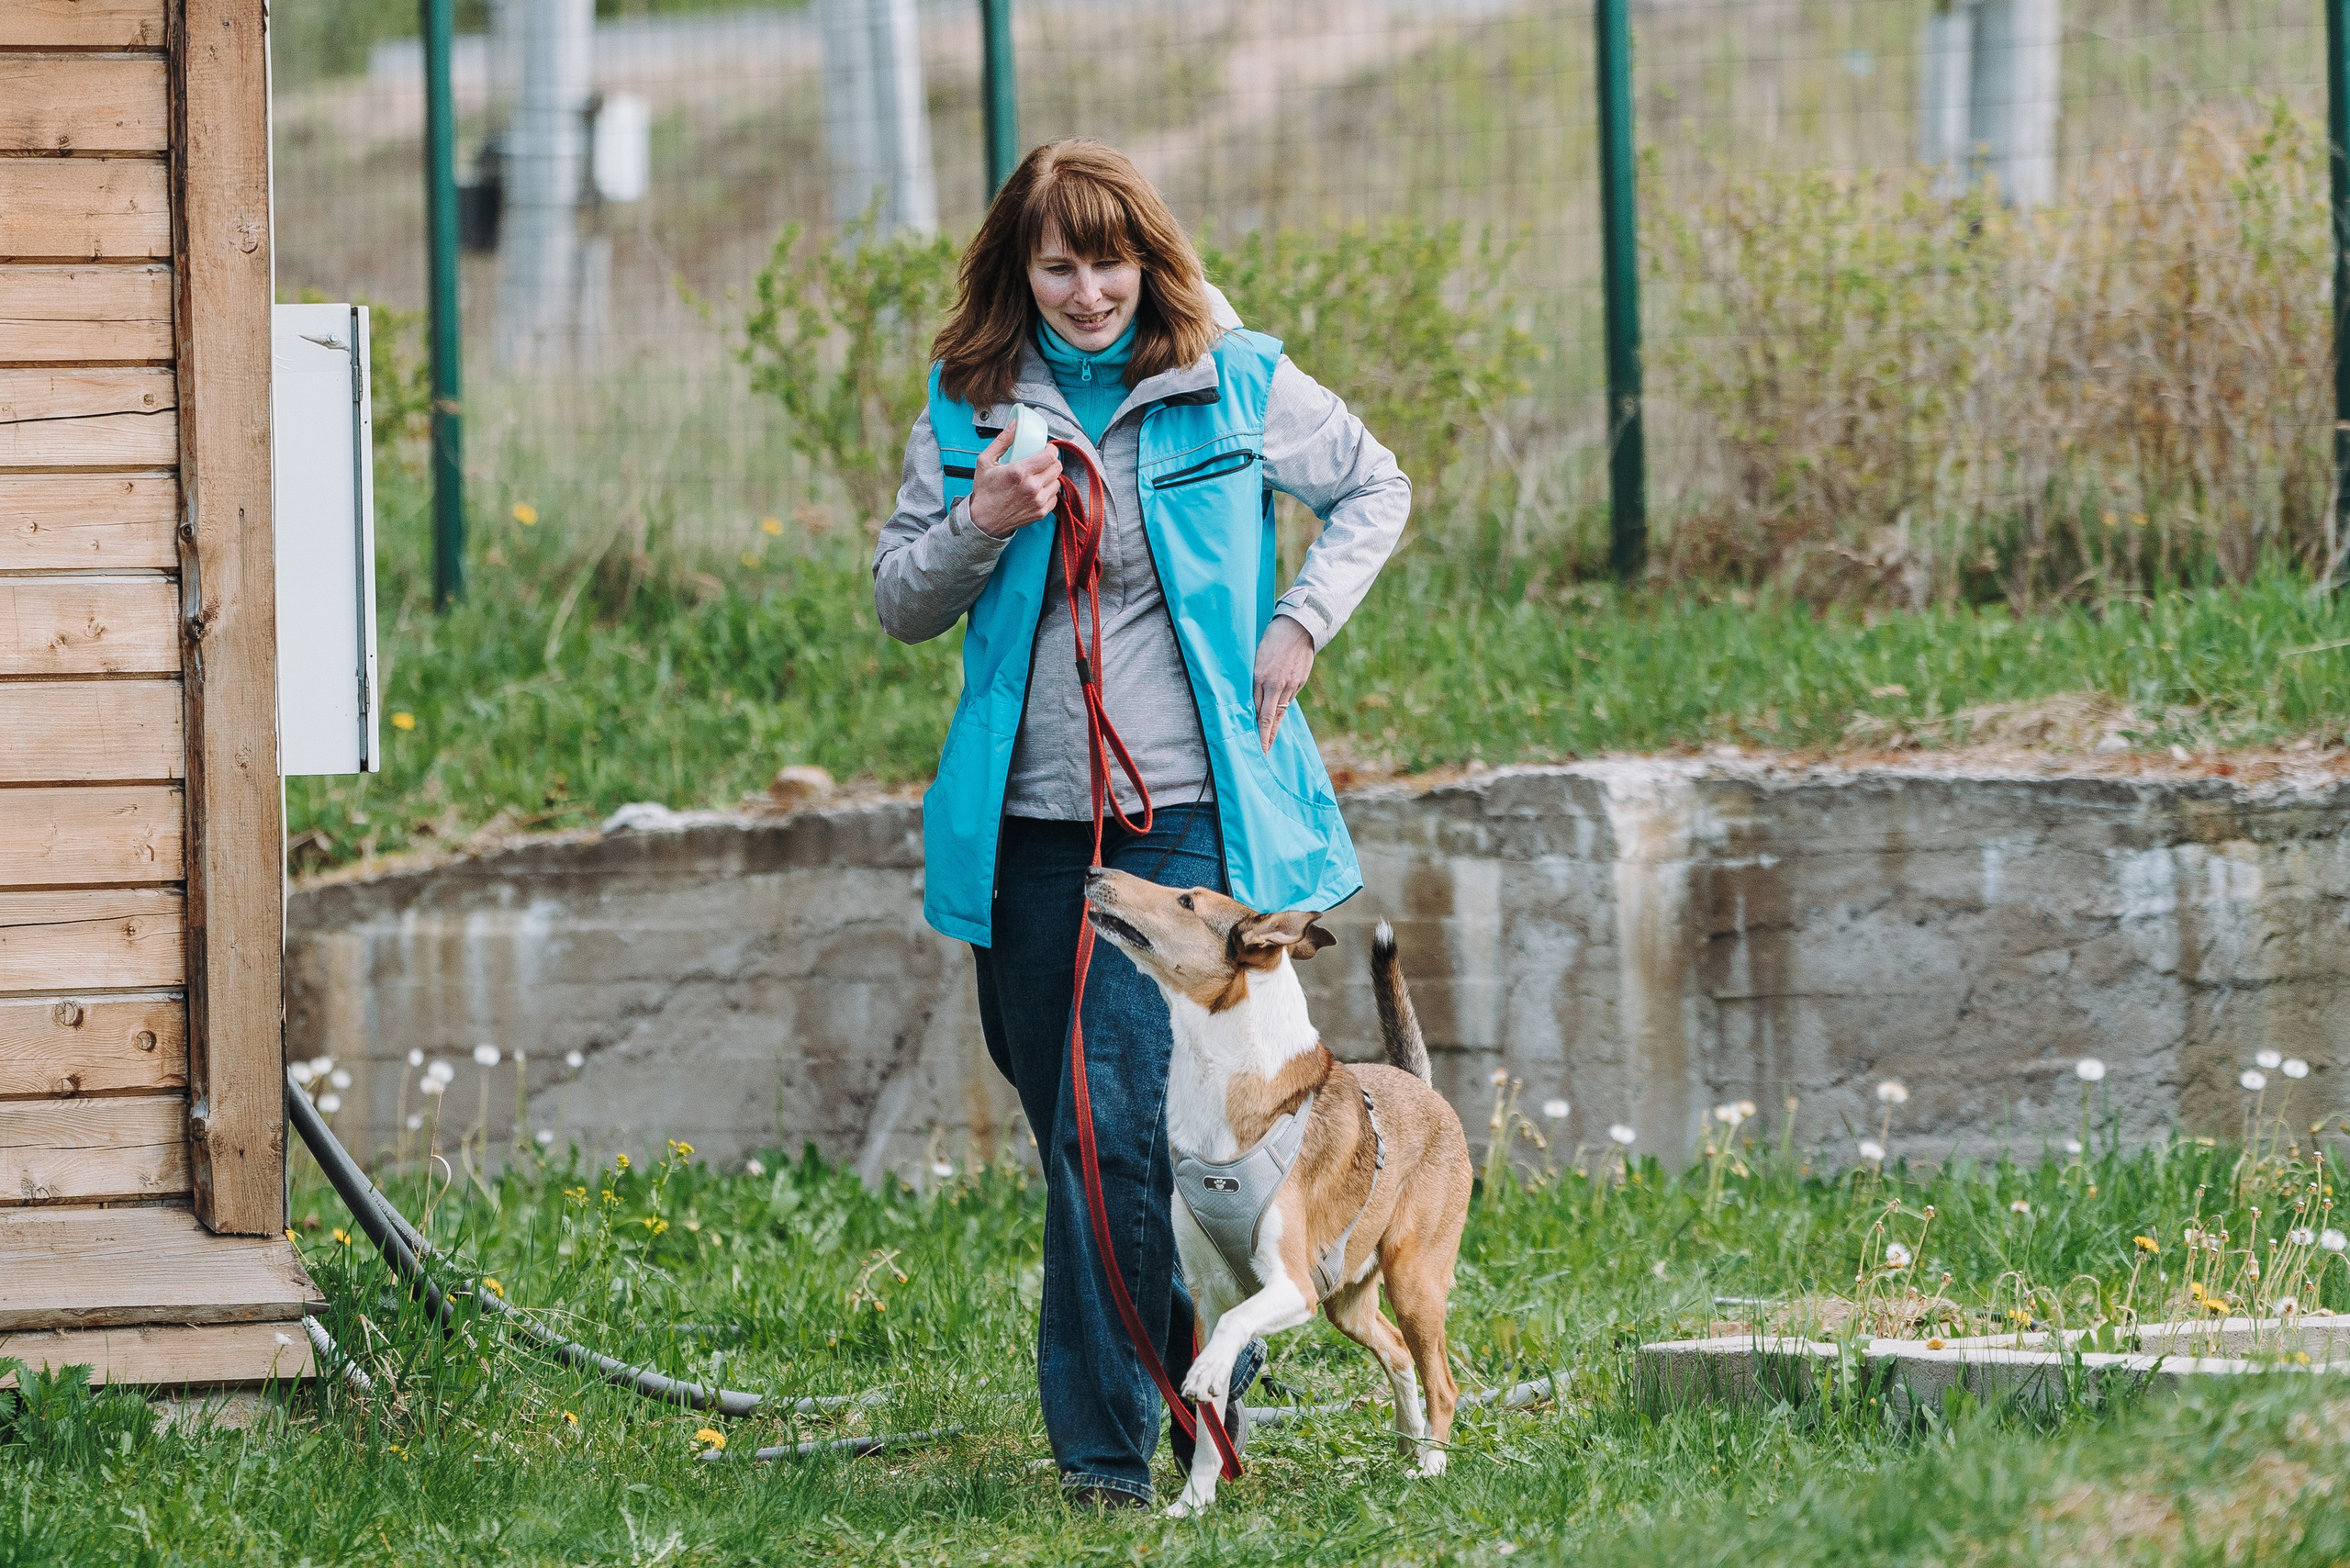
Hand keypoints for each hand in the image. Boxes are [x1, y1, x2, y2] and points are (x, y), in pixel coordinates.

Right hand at [968, 424, 1062, 538]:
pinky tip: (1038, 490)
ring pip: (1057, 482)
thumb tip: (1013, 425)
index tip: (1046, 449)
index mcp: (1019, 472)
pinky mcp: (1041, 512)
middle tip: (1042, 461)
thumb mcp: (985, 462)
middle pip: (1057, 467)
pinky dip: (1048, 492)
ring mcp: (1038, 501)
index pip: (1050, 456)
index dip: (1051, 450)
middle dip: (1052, 461)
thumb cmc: (984, 492)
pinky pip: (1054, 497)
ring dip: (1050, 477)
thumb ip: (1001, 441)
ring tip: (1039, 476)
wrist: (984, 521)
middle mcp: (1032, 487)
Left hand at [1253, 615, 1315, 752]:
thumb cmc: (1272, 638)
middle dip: (1264, 739)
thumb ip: (1254, 678)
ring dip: (1273, 731)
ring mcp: (1289, 685)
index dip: (1254, 731)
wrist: (1299, 627)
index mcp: (1260, 677)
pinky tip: (1277, 723)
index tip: (1251, 745)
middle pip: (1267, 719)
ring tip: (1267, 746)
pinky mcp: (1298, 683)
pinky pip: (1288, 703)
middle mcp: (1275, 685)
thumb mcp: (1257, 657)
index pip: (1255, 712)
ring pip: (1279, 714)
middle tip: (1260, 756)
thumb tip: (1249, 697)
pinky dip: (1281, 715)